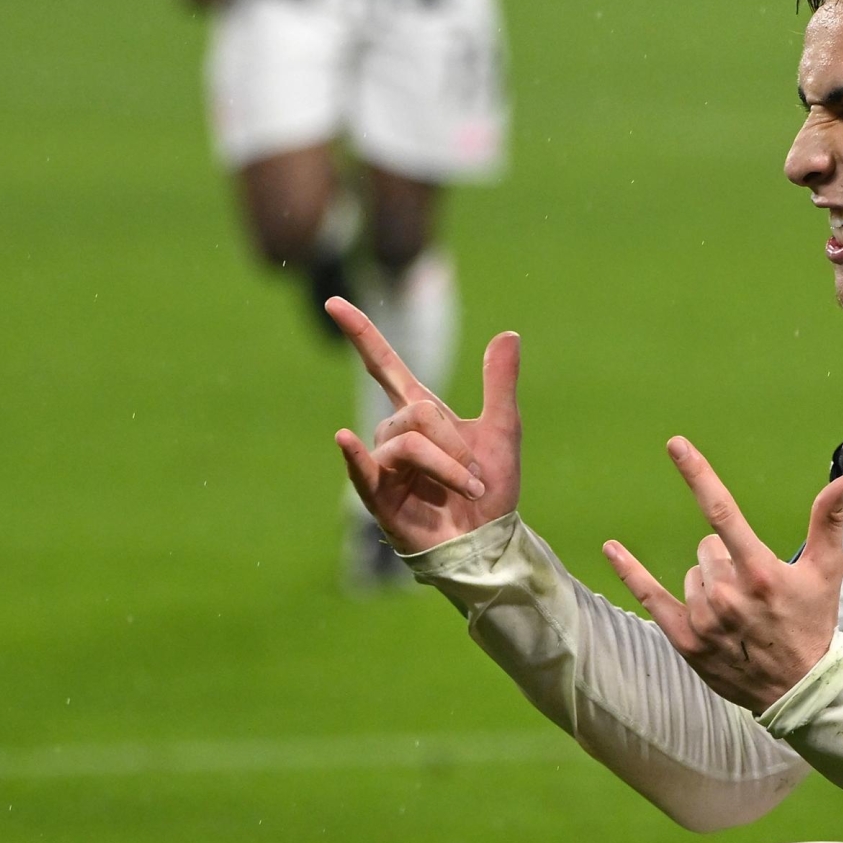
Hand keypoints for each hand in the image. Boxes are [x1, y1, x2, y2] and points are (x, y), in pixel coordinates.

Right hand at [328, 297, 522, 553]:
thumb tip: (508, 334)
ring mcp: (383, 465)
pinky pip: (366, 469)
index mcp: (421, 415)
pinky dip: (355, 456)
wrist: (491, 540)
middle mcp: (396, 435)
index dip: (362, 334)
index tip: (334, 302)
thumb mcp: (503, 430)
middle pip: (417, 413)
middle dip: (456, 443)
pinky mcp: (378, 497)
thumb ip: (500, 383)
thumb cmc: (492, 490)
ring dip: (448, 468)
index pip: (383, 365)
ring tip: (468, 491)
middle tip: (476, 475)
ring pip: (408, 443)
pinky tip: (342, 438)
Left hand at [603, 438, 842, 712]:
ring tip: (738, 614)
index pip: (721, 511)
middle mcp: (727, 593)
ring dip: (710, 585)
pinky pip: (650, 597)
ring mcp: (704, 618)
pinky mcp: (686, 641)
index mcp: (760, 571)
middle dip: (726, 560)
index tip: (675, 444)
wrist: (801, 689)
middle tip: (754, 591)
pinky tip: (611, 548)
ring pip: (691, 575)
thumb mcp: (828, 570)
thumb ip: (829, 519)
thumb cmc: (814, 622)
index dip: (697, 474)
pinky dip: (630, 572)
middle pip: (707, 549)